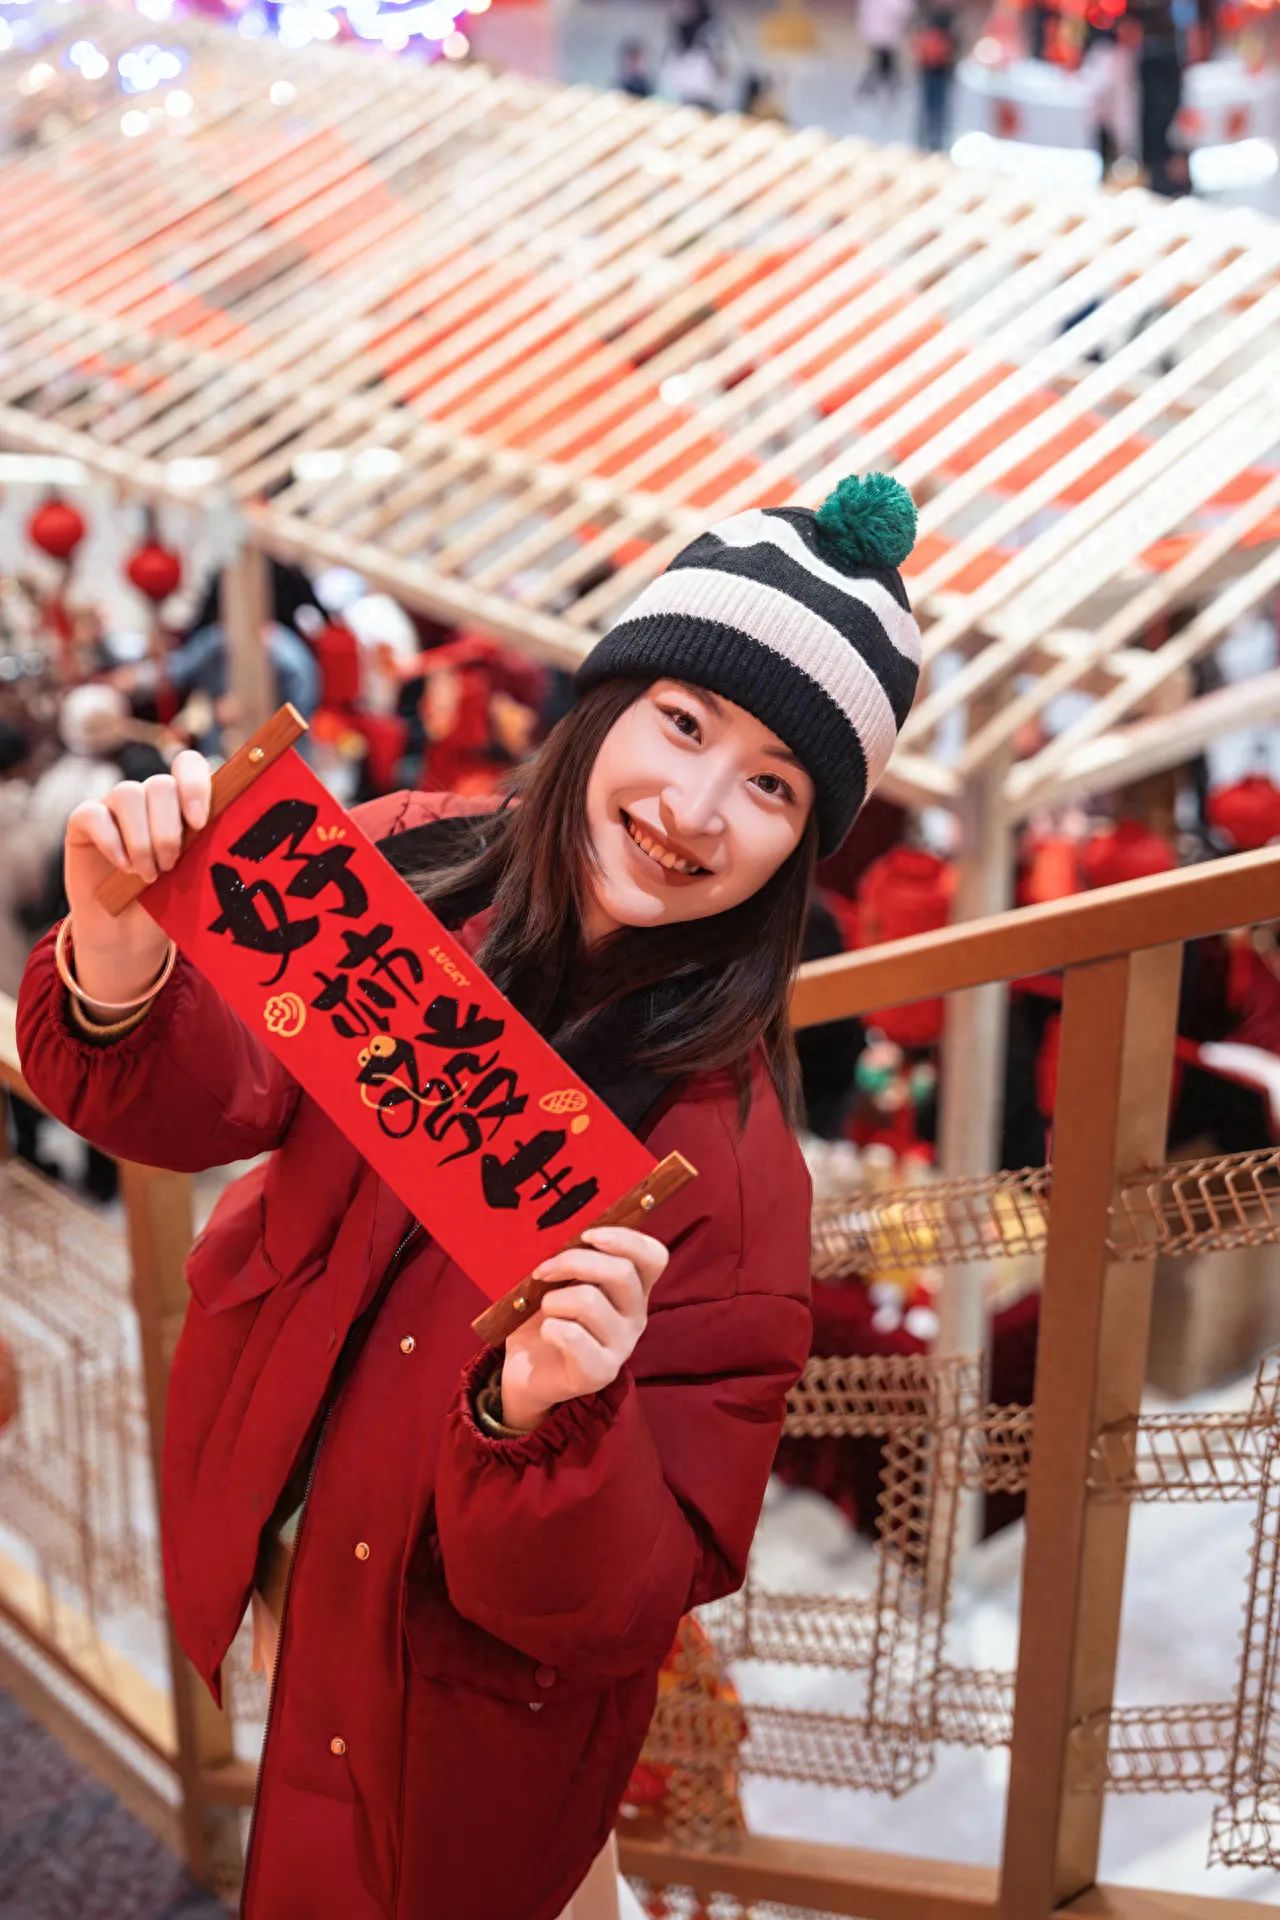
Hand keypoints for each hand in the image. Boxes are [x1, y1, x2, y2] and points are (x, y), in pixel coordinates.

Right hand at [63, 749, 211, 1003]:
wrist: (128, 933)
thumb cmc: (169, 901)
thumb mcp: (195, 876)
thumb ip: (208, 850)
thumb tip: (238, 839)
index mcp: (181, 802)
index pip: (188, 765)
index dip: (195, 786)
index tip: (199, 823)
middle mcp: (148, 797)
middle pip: (160, 785)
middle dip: (168, 830)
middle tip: (171, 865)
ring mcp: (114, 806)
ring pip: (128, 794)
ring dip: (142, 840)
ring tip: (149, 875)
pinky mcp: (83, 822)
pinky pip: (93, 814)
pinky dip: (111, 841)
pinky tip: (124, 866)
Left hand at [498, 1225, 670, 1430]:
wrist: (526, 1371)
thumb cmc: (545, 1317)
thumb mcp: (562, 1281)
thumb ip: (573, 1258)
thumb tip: (564, 1231)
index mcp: (633, 1288)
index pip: (654, 1257)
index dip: (627, 1239)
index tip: (588, 1235)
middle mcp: (635, 1316)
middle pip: (621, 1272)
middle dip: (573, 1262)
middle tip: (543, 1271)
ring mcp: (621, 1347)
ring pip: (590, 1301)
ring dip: (554, 1300)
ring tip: (545, 1311)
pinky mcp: (599, 1372)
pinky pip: (572, 1336)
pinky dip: (550, 1327)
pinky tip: (546, 1333)